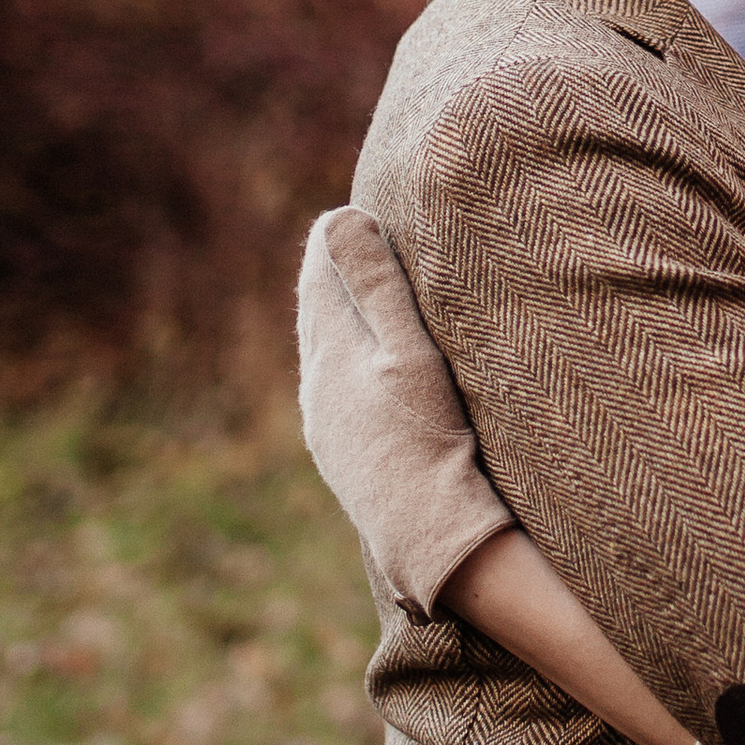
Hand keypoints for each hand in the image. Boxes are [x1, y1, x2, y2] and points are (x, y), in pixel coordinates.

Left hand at [298, 208, 516, 615]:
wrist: (428, 533)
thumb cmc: (428, 434)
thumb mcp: (410, 349)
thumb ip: (375, 283)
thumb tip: (338, 217)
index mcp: (329, 353)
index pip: (320, 276)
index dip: (335, 240)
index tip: (349, 211)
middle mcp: (315, 388)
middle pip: (317, 314)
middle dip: (332, 277)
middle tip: (350, 242)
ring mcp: (324, 426)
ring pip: (324, 358)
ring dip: (341, 324)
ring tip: (360, 303)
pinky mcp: (339, 456)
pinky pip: (334, 394)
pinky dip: (348, 366)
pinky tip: (365, 375)